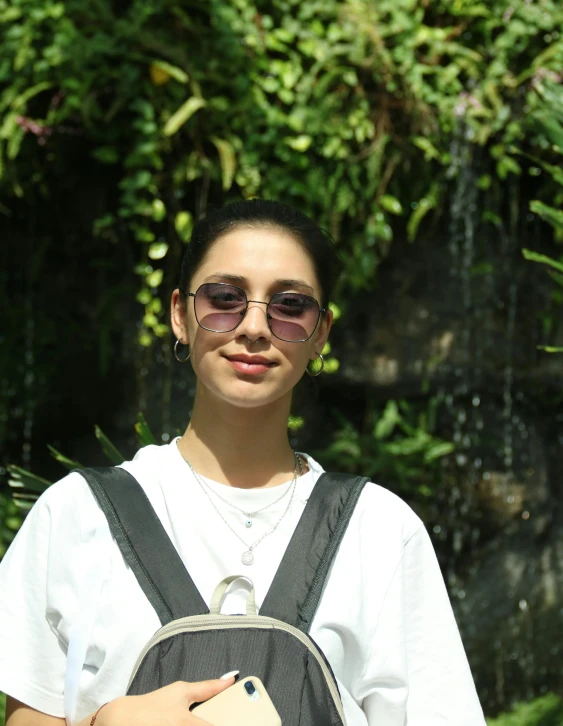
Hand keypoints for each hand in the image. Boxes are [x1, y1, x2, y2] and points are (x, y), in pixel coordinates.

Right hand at [94, 677, 234, 725]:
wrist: (122, 719)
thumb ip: (208, 687)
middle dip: (221, 724)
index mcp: (186, 723)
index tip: (244, 723)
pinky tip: (190, 725)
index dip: (231, 724)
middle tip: (227, 720)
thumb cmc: (154, 704)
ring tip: (193, 720)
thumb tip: (231, 679)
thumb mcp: (180, 691)